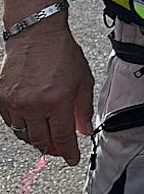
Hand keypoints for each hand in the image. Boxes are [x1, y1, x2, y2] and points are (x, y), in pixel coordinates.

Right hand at [0, 23, 92, 164]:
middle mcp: (33, 105)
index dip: (68, 152)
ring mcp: (14, 102)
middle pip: (40, 140)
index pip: (63, 138)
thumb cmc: (61, 54)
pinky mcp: (0, 96)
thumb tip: (86, 130)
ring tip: (47, 136)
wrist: (36, 34)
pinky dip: (21, 126)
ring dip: (36, 138)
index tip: (72, 159)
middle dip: (52, 149)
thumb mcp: (83, 81)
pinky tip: (31, 122)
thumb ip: (84, 109)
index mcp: (57, 102)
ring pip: (23, 133)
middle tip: (59, 150)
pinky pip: (9, 121)